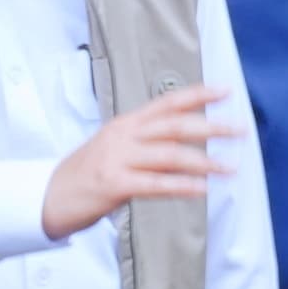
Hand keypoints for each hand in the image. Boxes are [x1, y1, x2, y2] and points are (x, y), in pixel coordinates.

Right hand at [40, 85, 238, 239]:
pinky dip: (182, 186)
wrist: (48, 196)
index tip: (224, 92)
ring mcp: (117, 159)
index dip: (197, 96)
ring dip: (204, 161)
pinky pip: (156, 184)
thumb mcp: (115, 149)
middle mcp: (122, 136)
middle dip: (211, 127)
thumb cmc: (85, 174)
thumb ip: (147, 145)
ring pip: (169, 155)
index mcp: (125, 124)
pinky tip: (201, 189)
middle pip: (173, 126)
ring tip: (229, 167)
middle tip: (239, 130)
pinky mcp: (113, 184)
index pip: (166, 103)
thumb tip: (186, 147)